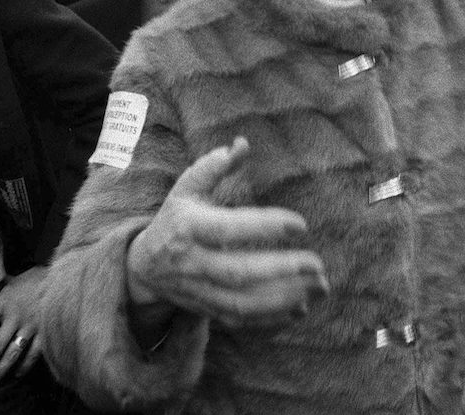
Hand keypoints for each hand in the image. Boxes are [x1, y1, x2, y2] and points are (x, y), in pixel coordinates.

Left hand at [0, 266, 45, 389]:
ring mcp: (31, 326)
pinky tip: (17, 374)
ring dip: (0, 371)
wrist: (66, 277)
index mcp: (4, 301)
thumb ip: (5, 284)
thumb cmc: (38, 276)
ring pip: (12, 355)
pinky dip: (24, 366)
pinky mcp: (45, 332)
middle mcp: (15, 316)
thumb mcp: (17, 278)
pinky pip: (33, 354)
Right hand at [126, 136, 328, 330]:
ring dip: (285, 298)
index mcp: (189, 227)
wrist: (144, 267)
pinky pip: (242, 320)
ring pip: (243, 303)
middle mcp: (193, 263)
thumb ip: (214, 166)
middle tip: (317, 264)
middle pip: (238, 273)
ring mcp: (200, 291)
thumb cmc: (175, 218)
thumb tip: (242, 143)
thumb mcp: (187, 188)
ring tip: (320, 287)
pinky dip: (273, 318)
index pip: (228, 229)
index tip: (301, 224)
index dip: (265, 227)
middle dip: (281, 270)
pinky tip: (303, 307)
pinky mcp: (208, 311)